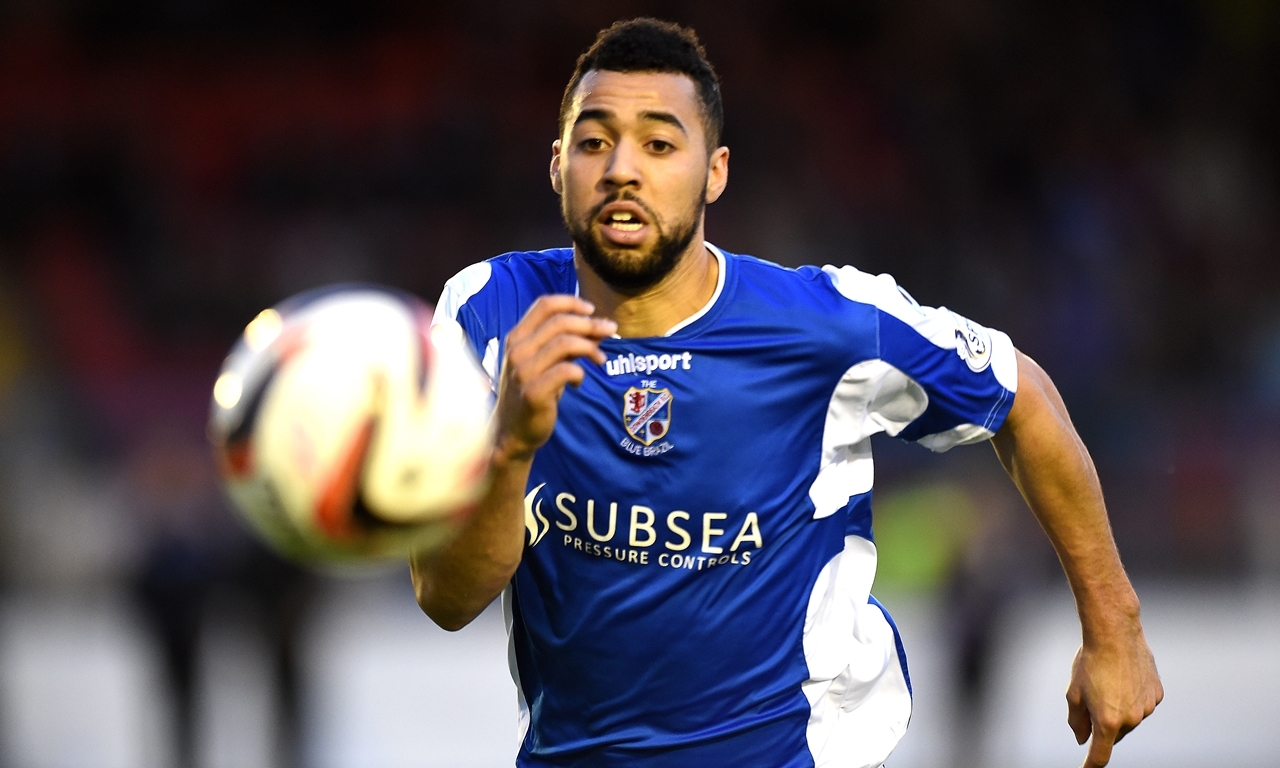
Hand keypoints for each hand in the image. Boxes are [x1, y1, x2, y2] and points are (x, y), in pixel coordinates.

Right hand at [493, 295, 616, 463]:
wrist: (512, 431)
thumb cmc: (533, 391)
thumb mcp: (547, 362)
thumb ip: (569, 343)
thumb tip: (601, 326)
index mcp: (517, 337)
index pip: (545, 305)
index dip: (572, 303)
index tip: (592, 310)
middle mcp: (516, 350)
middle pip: (559, 321)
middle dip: (591, 324)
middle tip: (611, 331)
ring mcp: (523, 371)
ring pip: (565, 343)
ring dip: (590, 347)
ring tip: (600, 359)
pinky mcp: (533, 392)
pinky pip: (566, 371)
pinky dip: (580, 373)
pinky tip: (578, 382)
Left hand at [1066, 624, 1162, 766]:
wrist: (1115, 634)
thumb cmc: (1092, 661)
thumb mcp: (1074, 692)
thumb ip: (1078, 721)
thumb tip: (1082, 738)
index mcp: (1108, 721)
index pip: (1100, 754)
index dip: (1091, 764)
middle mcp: (1131, 719)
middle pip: (1115, 734)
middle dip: (1104, 724)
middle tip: (1093, 698)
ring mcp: (1147, 707)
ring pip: (1131, 719)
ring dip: (1120, 709)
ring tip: (1109, 682)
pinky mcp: (1157, 694)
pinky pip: (1143, 704)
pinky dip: (1133, 698)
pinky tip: (1124, 678)